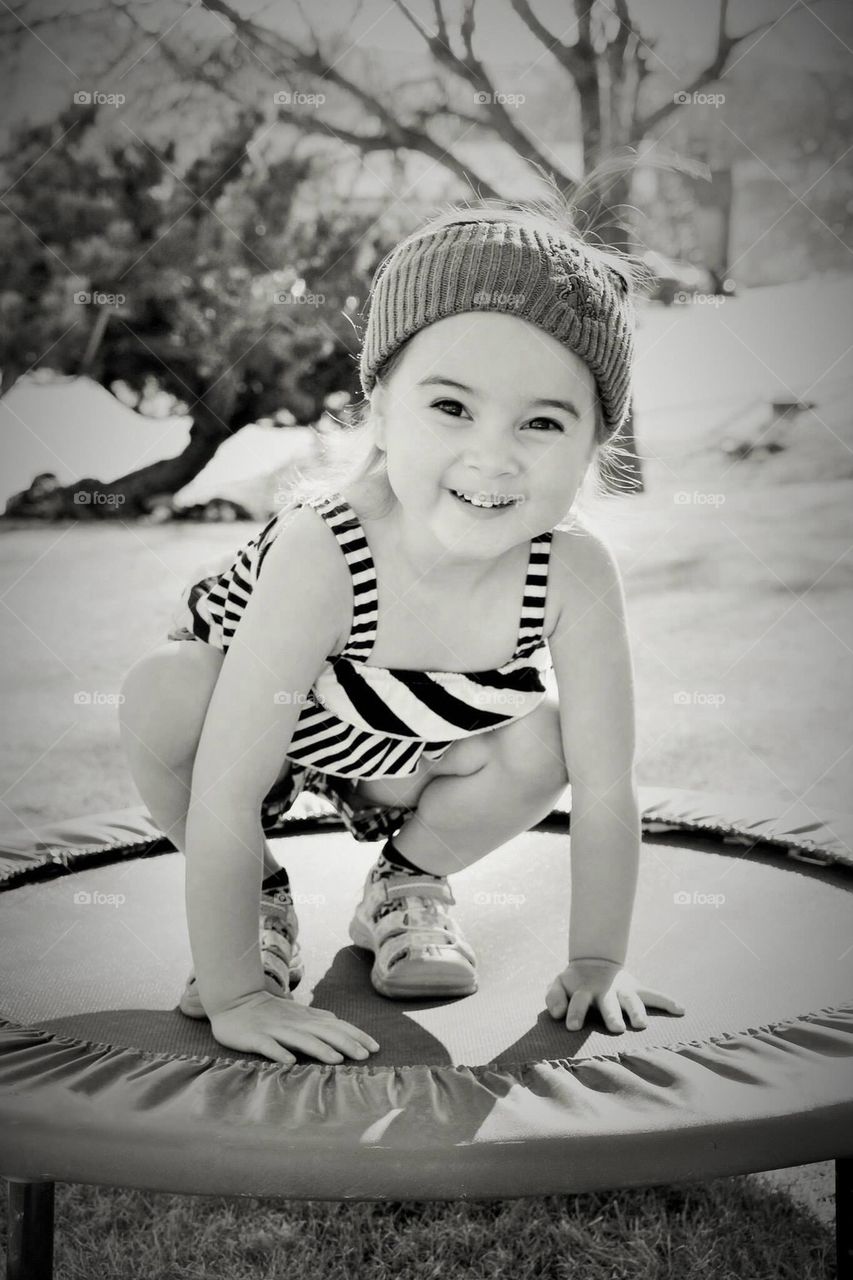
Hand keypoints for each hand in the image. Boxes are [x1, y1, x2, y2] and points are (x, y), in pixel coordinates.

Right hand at [209, 990, 379, 1065]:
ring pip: (301, 1039)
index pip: (337, 1025)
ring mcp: (275, 1029)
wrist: (234, 1001)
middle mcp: (295, 1023)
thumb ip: (316, 1019)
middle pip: (325, 1032)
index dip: (356, 1035)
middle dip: (346, 1043)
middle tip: (365, 1056)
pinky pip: (268, 1046)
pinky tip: (289, 1063)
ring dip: (319, 1049)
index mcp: (306, 1018)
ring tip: (337, 1061)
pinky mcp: (255, 1037)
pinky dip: (279, 1053)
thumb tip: (339, 1023)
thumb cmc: (268, 1011)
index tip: (376, 1048)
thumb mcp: (296, 1013)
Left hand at [545, 958, 684, 1033]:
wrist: (593, 962)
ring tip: (642, 1025)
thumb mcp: (558, 984)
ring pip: (632, 1000)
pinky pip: (654, 995)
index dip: (574, 1013)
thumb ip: (553, 997)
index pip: (578, 1001)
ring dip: (637, 1011)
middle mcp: (606, 991)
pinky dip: (667, 1002)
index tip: (572, 1026)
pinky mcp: (637, 990)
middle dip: (612, 1015)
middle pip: (608, 1003)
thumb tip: (557, 1014)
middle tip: (616, 1028)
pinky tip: (681, 1010)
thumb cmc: (573, 983)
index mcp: (584, 990)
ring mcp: (623, 990)